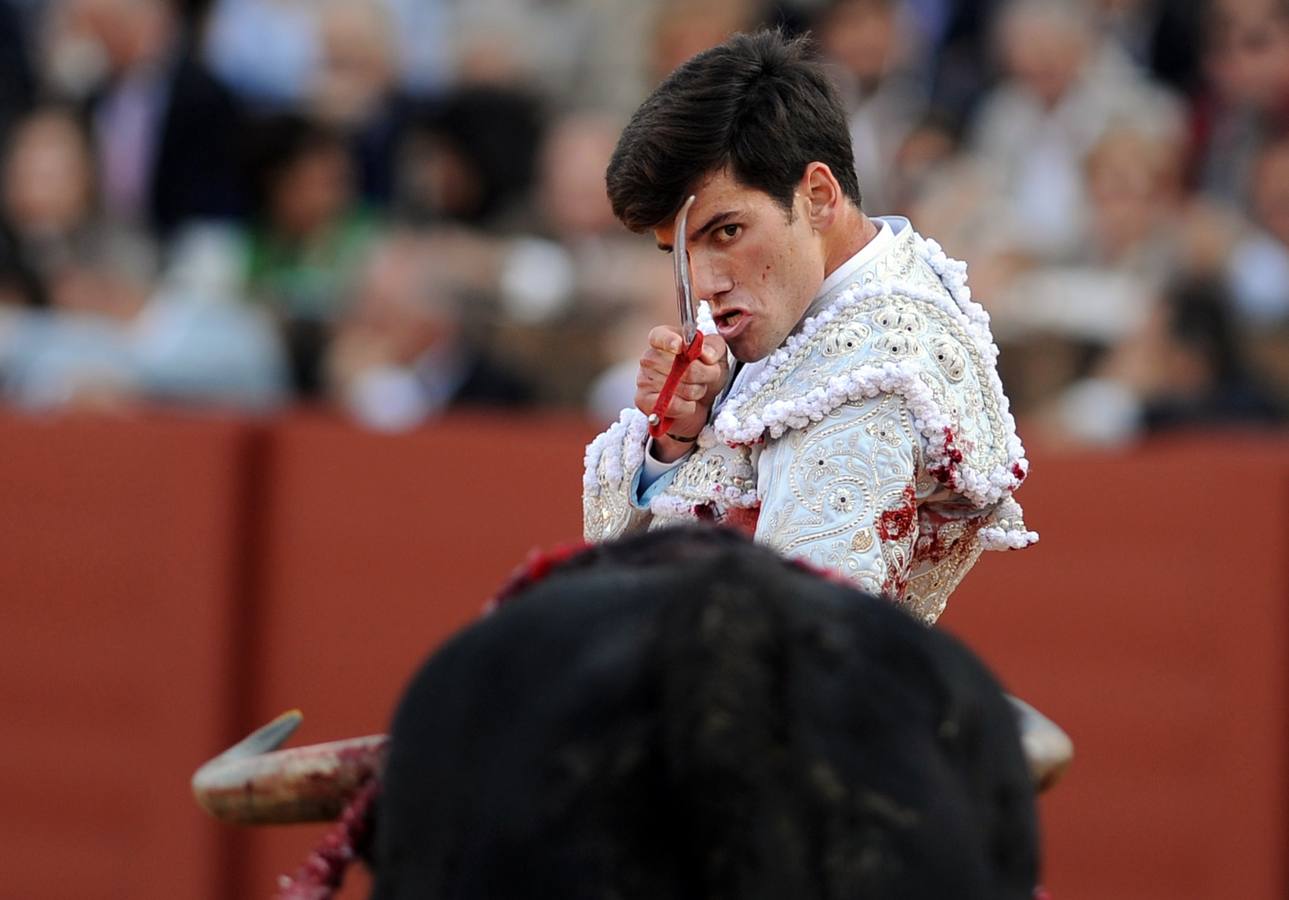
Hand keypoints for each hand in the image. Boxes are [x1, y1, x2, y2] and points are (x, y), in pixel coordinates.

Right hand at [635, 326, 728, 461]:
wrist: (702, 399)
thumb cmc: (705, 371)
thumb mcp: (716, 354)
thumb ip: (714, 347)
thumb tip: (706, 354)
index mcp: (662, 339)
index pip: (659, 337)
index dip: (670, 342)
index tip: (681, 347)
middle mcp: (649, 357)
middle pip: (680, 366)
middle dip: (703, 374)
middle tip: (706, 376)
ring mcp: (643, 380)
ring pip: (681, 388)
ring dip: (697, 391)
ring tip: (696, 388)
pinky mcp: (644, 402)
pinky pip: (673, 405)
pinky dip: (688, 407)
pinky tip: (689, 403)